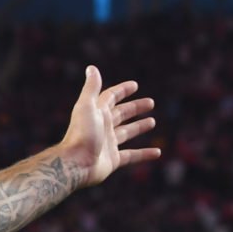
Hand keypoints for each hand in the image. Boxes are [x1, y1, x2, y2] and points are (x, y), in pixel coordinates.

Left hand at [58, 65, 159, 187]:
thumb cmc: (81, 134)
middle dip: (135, 108)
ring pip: (127, 133)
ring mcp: (108, 144)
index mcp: (97, 113)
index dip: (122, 90)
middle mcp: (102, 127)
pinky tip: (157, 152)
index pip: (111, 97)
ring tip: (152, 122)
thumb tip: (91, 67)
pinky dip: (144, 154)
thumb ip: (91, 88)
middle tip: (151, 103)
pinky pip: (132, 155)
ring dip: (139, 127)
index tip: (135, 85)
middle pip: (121, 114)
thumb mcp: (87, 106)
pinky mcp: (113, 160)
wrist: (75, 163)